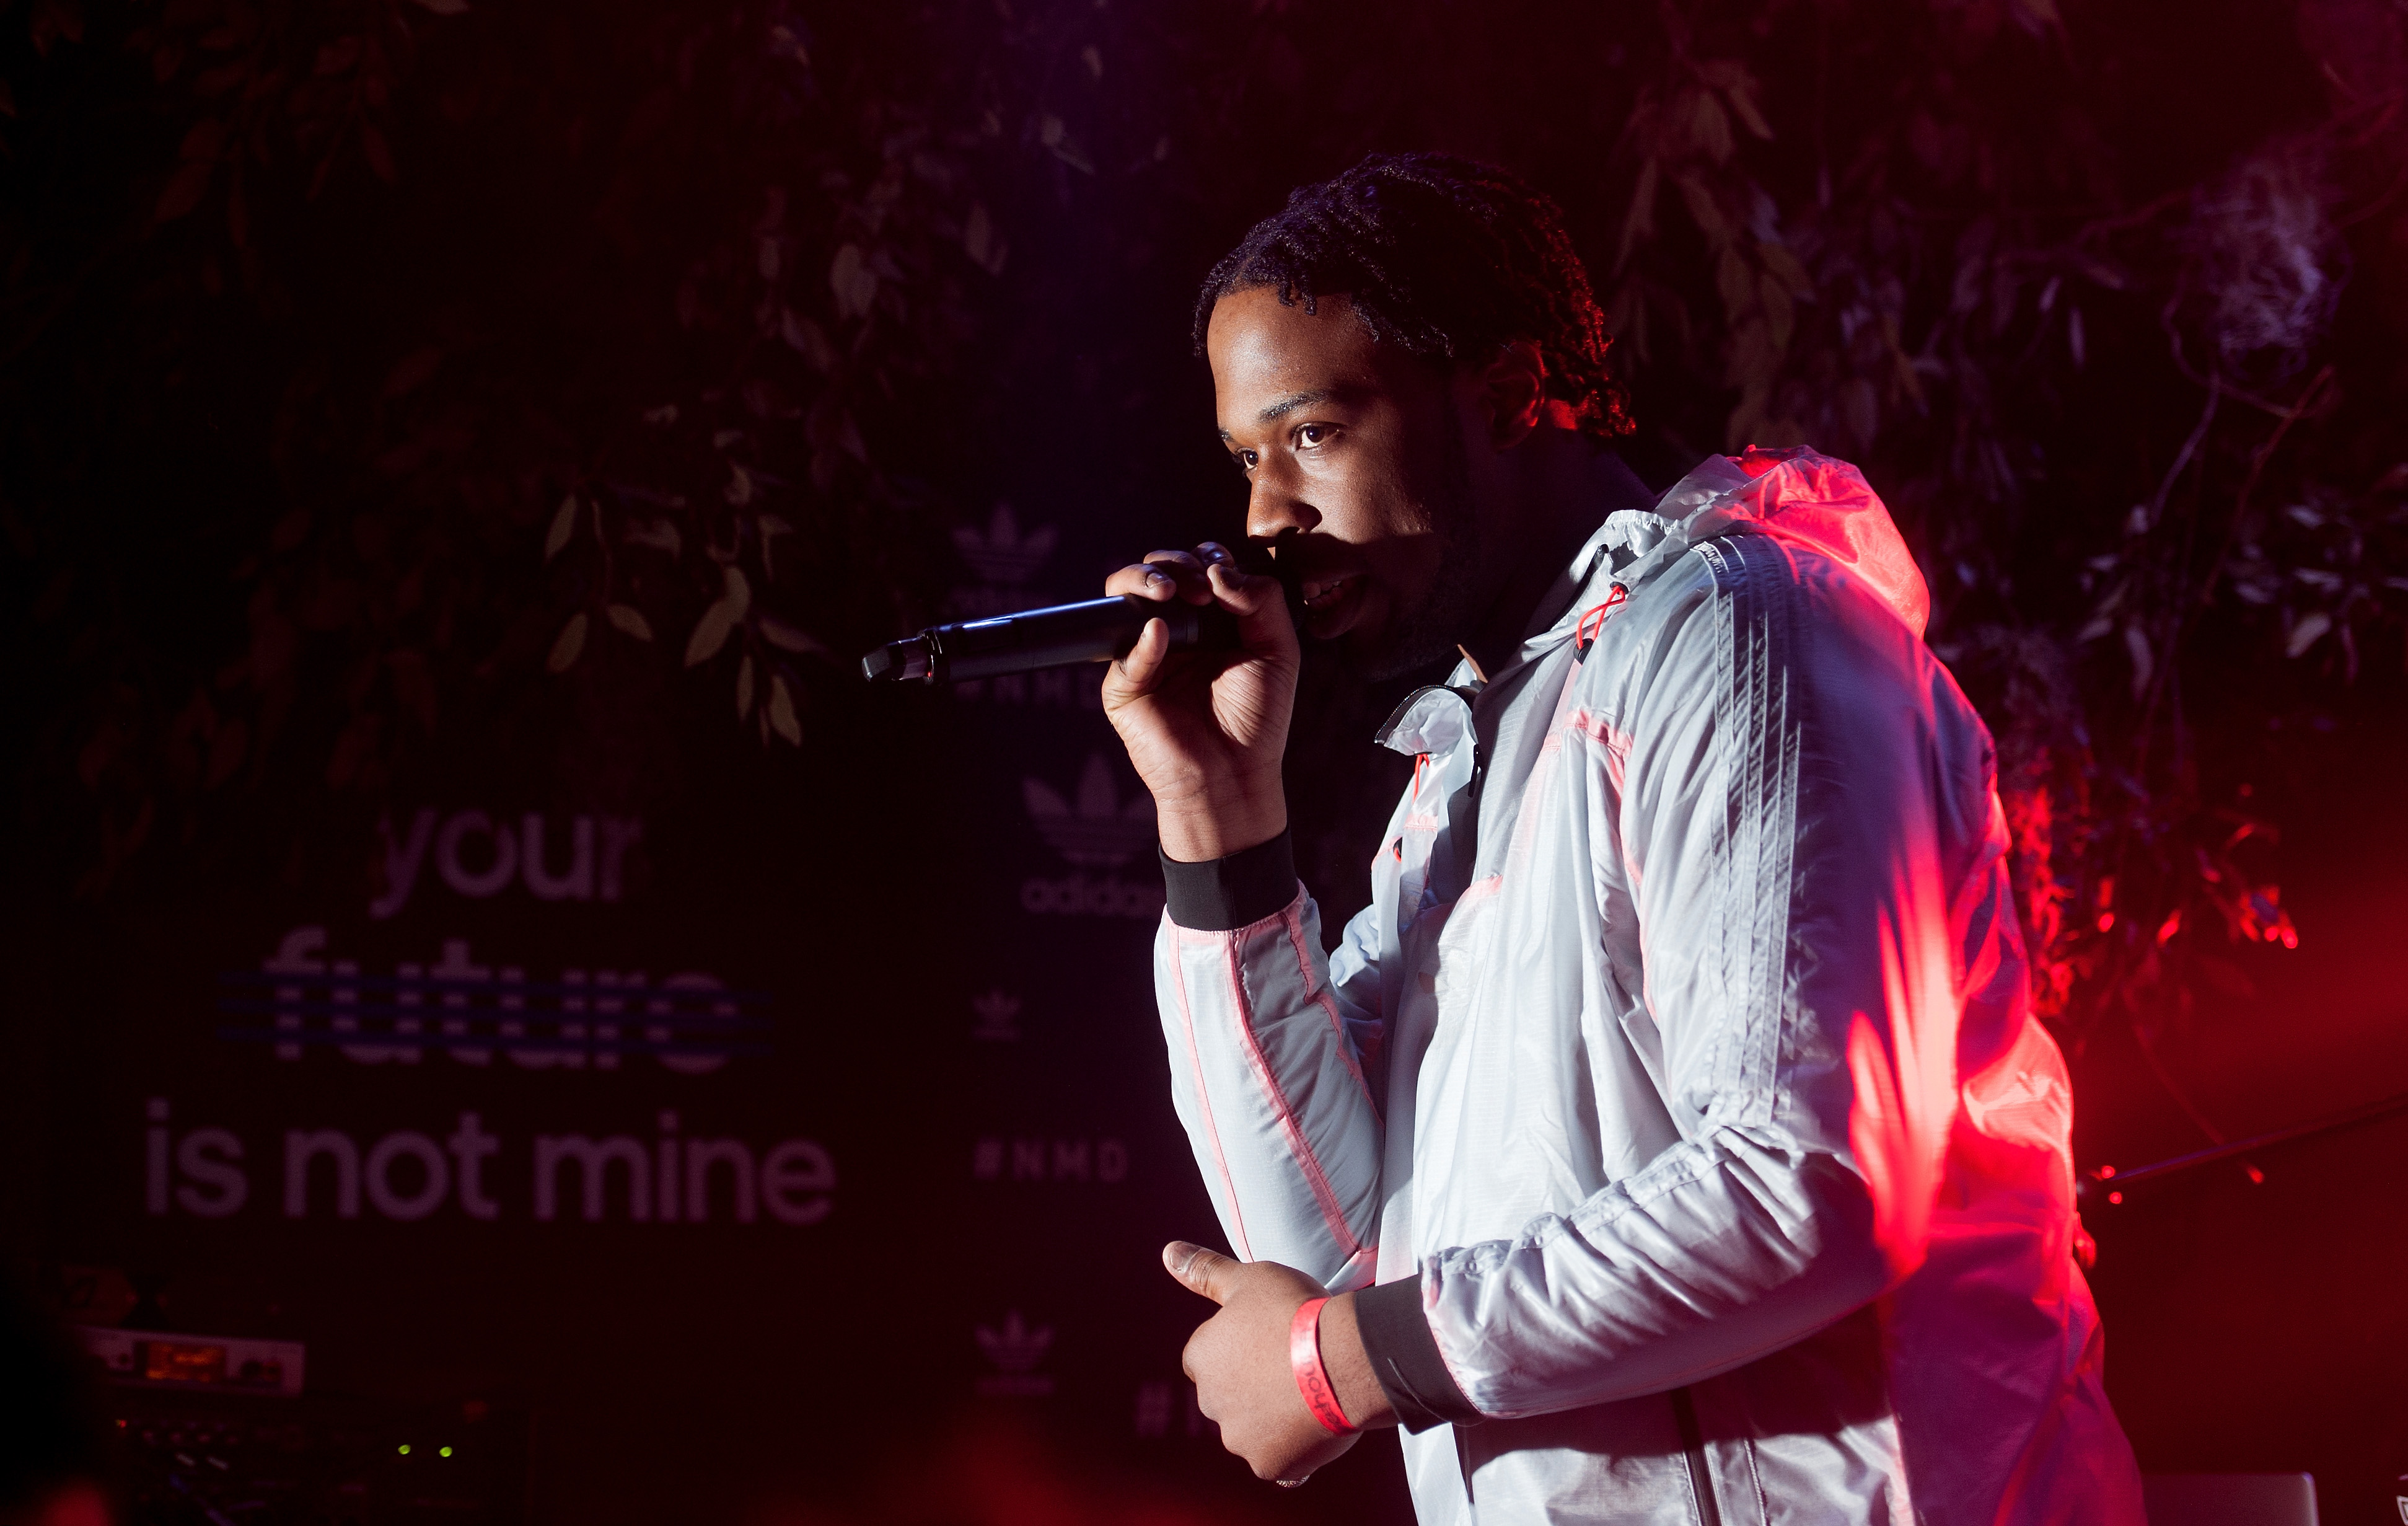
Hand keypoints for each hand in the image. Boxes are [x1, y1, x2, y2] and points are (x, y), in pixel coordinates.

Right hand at [1101, 543, 1295, 862]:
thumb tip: (1218, 569)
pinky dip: (1142, 638)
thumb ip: (1261, 599)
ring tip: (1170, 592)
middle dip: (1175, 564)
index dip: (1207, 558)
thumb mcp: (1278, 649)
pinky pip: (1122, 652)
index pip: (1196, 565)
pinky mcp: (1124, 687)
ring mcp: (1145, 655)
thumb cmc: (1258, 718)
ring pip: (1121, 595)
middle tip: (1200, 588)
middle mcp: (1175, 630)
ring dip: (1144, 579)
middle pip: (1156, 570)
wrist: (1235, 776)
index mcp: (1210, 619)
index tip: (1222, 576)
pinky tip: (1162, 634)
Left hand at [1165, 1240, 1391, 1486]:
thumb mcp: (1249, 1279)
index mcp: (1202, 1358)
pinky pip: (1280, 1461)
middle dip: (1251, 1386)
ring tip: (1310, 1393)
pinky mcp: (1272, 1465)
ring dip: (1273, 1419)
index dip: (1236, 1348)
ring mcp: (1240, 1438)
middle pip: (1227, 1396)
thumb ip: (1206, 1271)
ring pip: (1253, 1430)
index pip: (1205, 1358)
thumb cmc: (1295, 1312)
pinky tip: (1317, 1424)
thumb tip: (1168, 1252)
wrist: (1344, 1357)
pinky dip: (1295, 1448)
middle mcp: (1211, 1403)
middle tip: (1292, 1366)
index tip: (1266, 1341)